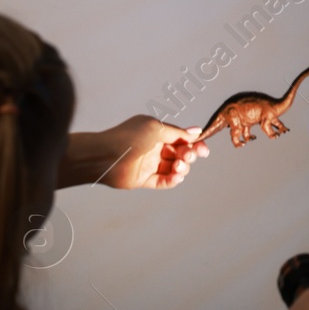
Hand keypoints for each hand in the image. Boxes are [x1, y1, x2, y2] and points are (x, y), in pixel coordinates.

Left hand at [91, 115, 209, 189]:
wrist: (105, 156)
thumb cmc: (128, 137)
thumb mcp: (156, 129)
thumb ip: (177, 133)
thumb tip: (197, 131)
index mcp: (156, 132)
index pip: (180, 138)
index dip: (194, 144)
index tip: (203, 149)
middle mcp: (153, 148)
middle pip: (179, 153)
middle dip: (188, 155)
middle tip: (188, 156)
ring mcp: (149, 164)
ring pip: (173, 168)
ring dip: (181, 168)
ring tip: (179, 167)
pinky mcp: (144, 179)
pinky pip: (163, 181)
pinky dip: (172, 180)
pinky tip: (176, 176)